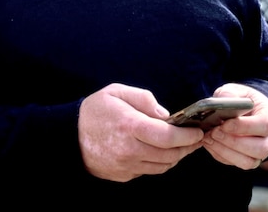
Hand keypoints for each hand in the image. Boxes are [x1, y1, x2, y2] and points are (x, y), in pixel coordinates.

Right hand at [78, 83, 203, 181]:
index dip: (187, 136)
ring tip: (182, 146)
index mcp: (129, 126)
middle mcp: (128, 149)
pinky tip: (161, 152)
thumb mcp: (117, 92)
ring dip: (175, 157)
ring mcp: (125, 165)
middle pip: (169, 155)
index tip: (197, 131)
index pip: (167, 137)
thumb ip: (144, 99)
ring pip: (161, 166)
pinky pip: (148, 171)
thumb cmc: (95, 110)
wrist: (69, 135)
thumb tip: (166, 115)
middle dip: (186, 147)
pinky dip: (159, 163)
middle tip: (195, 139)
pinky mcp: (122, 175)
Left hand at [201, 83, 267, 169]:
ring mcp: (263, 151)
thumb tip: (224, 100)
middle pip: (259, 149)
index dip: (243, 127)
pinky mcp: (251, 160)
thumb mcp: (238, 90)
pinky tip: (210, 143)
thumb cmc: (243, 100)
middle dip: (233, 142)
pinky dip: (221, 155)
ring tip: (208, 138)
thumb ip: (230, 93)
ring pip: (249, 162)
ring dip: (226, 151)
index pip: (263, 125)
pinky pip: (237, 164)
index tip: (224, 124)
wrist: (247, 110)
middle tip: (213, 132)